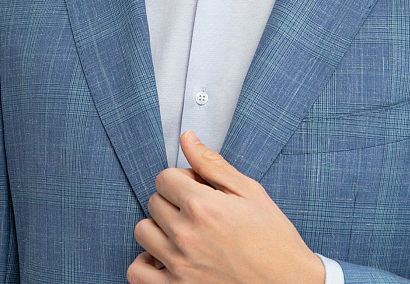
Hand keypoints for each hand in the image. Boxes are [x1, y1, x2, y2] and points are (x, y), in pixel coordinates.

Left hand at [127, 131, 324, 283]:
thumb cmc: (273, 238)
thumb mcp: (248, 191)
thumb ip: (212, 164)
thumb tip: (187, 139)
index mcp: (203, 206)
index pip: (164, 177)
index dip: (182, 179)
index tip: (197, 188)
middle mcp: (186, 235)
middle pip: (154, 201)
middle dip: (173, 200)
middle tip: (197, 211)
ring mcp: (179, 266)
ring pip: (143, 231)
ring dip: (159, 228)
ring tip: (182, 232)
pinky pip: (137, 273)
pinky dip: (146, 264)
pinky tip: (165, 257)